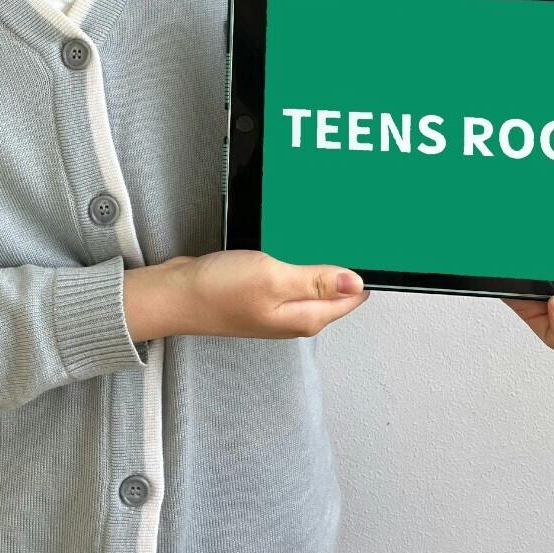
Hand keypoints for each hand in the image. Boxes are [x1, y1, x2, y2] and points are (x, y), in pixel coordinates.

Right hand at [160, 249, 370, 339]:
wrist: (176, 295)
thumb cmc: (219, 291)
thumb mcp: (274, 279)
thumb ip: (316, 282)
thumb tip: (356, 282)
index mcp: (305, 317)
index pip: (350, 299)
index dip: (364, 275)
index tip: (377, 252)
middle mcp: (294, 315)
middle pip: (335, 293)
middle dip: (349, 268)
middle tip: (360, 236)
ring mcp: (276, 304)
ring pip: (313, 282)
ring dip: (323, 262)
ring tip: (334, 235)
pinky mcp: (260, 291)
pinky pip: (291, 275)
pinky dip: (299, 260)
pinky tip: (296, 243)